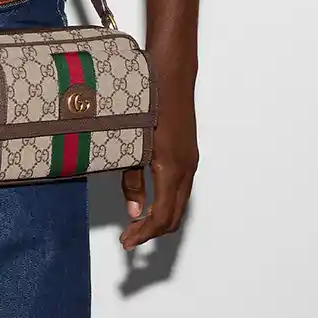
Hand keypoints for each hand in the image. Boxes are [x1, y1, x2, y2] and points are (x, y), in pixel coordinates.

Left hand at [121, 84, 197, 249]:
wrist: (172, 75)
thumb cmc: (150, 103)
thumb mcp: (134, 143)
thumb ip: (133, 180)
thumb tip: (134, 212)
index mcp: (172, 168)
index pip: (161, 216)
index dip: (143, 234)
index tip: (127, 242)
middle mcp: (186, 168)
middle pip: (174, 216)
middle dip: (152, 232)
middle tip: (129, 238)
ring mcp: (189, 161)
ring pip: (180, 204)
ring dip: (160, 219)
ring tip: (136, 224)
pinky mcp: (188, 153)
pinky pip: (181, 189)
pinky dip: (167, 203)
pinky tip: (150, 200)